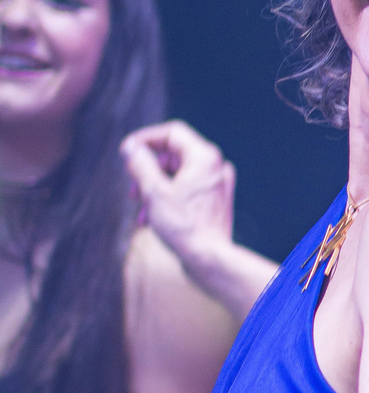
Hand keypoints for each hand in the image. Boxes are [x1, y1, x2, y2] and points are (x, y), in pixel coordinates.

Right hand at [122, 121, 235, 268]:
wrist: (209, 259)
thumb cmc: (183, 226)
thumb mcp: (153, 191)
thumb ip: (140, 164)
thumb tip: (130, 147)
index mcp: (204, 157)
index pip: (172, 132)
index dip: (145, 138)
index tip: (126, 151)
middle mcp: (215, 167)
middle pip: (174, 155)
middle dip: (148, 169)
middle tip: (131, 186)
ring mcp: (216, 185)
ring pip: (178, 175)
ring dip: (154, 186)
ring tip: (138, 205)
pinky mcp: (214, 202)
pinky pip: (186, 190)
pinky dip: (167, 197)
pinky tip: (150, 217)